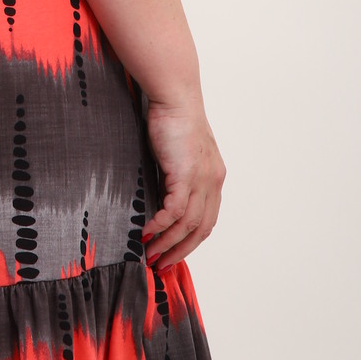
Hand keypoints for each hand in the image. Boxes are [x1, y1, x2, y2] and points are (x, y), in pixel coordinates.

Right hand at [141, 95, 225, 269]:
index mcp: (213, 177)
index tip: (173, 253)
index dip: (190, 240)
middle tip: (161, 264)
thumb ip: (176, 174)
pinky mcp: (185, 174)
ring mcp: (201, 179)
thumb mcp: (179, 151)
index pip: (207, 219)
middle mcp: (212, 181)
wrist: (174, 95)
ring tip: (149, 253)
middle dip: (180, 250)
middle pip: (201, 229)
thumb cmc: (172, 118)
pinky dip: (160, 225)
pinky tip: (146, 231)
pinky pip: (174, 210)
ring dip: (168, 242)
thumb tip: (159, 195)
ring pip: (187, 224)